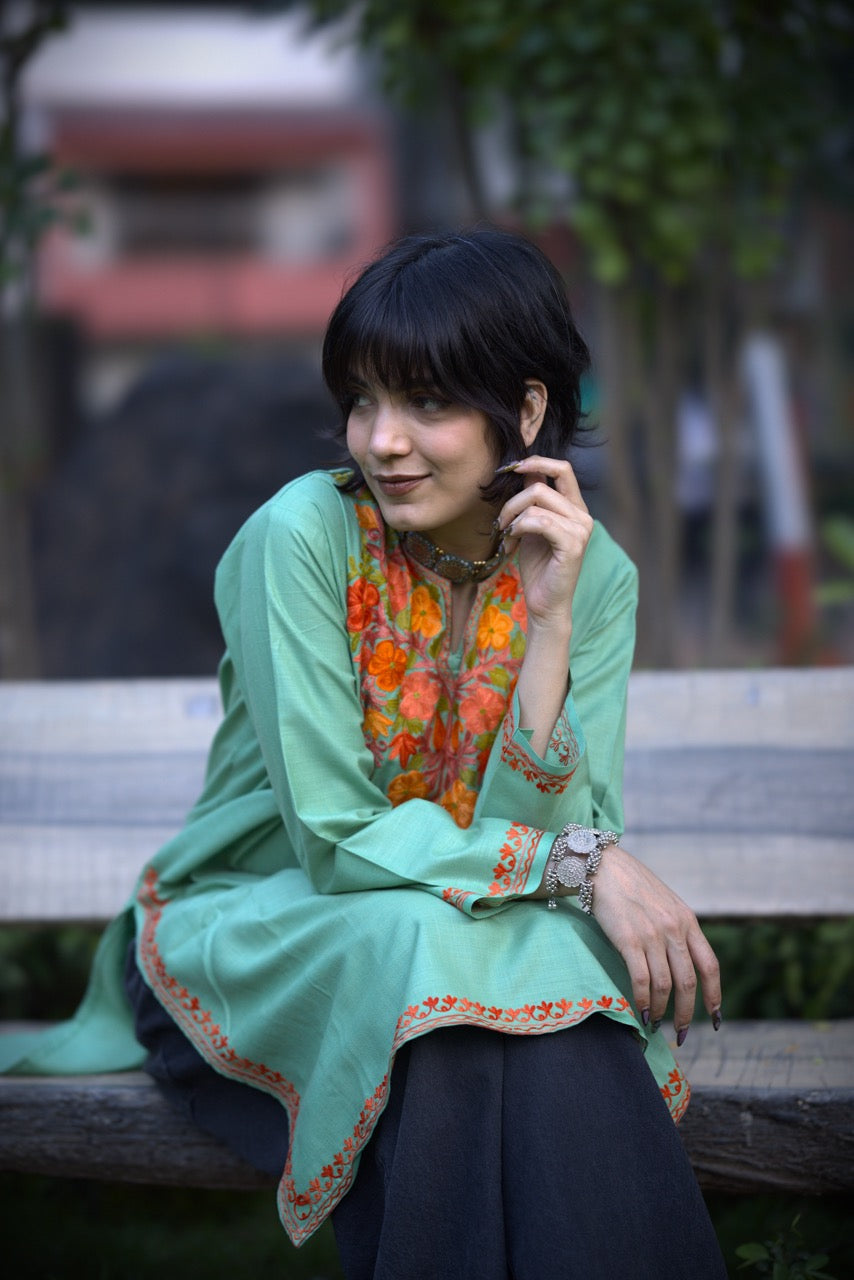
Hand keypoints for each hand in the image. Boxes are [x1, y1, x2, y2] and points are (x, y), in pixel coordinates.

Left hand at [497, 455, 592, 631]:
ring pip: (536, 501)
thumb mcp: (532, 525)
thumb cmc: (538, 566)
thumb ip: (532, 499)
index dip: (536, 462)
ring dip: (511, 516)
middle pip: (540, 486)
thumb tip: (523, 469)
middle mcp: (583, 515)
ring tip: (505, 535)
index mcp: (575, 508)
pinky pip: (539, 521)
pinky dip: (519, 528)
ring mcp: (581, 529)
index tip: (511, 468)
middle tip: (501, 521)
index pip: (563, 469)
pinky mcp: (573, 544)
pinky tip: (511, 542)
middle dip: (512, 501)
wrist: (544, 602)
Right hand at [590, 845, 721, 1041]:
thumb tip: (682, 963)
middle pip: (689, 983)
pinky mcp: (628, 940)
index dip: (714, 996)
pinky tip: (641, 1011)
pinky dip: (643, 1001)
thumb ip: (677, 930)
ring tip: (656, 1024)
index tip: (714, 1017)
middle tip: (680, 1032)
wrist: (603, 867)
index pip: (709, 966)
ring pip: (665, 985)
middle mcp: (674, 929)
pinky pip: (641, 980)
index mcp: (688, 921)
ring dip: (662, 1011)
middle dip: (686, 1014)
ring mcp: (652, 935)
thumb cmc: (632, 886)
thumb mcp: (666, 904)